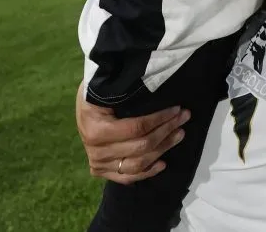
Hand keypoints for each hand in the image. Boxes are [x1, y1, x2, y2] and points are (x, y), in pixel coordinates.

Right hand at [75, 83, 190, 184]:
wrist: (80, 109)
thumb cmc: (95, 94)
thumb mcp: (105, 88)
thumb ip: (124, 94)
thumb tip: (155, 88)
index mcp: (97, 130)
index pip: (137, 128)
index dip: (160, 119)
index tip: (177, 109)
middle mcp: (97, 151)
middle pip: (141, 146)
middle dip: (166, 131)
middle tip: (184, 118)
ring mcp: (99, 164)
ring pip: (138, 164)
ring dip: (162, 149)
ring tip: (179, 135)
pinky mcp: (101, 171)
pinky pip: (127, 177)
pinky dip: (146, 172)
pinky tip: (162, 163)